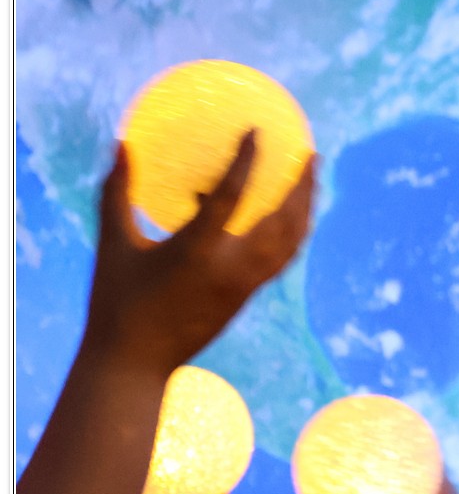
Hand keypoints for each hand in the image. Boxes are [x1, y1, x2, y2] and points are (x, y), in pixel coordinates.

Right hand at [81, 134, 314, 373]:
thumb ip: (117, 192)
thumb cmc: (116, 300)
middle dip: (303, 185)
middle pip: (283, 220)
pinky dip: (293, 232)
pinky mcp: (248, 295)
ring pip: (291, 241)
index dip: (246, 160)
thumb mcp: (113, 243)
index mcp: (196, 250)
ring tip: (310, 180)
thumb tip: (121, 144)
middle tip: (310, 154)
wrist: (134, 362)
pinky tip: (289, 215)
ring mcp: (246, 284)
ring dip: (306, 208)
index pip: (231, 195)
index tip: (257, 131)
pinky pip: (282, 258)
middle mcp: (231, 267)